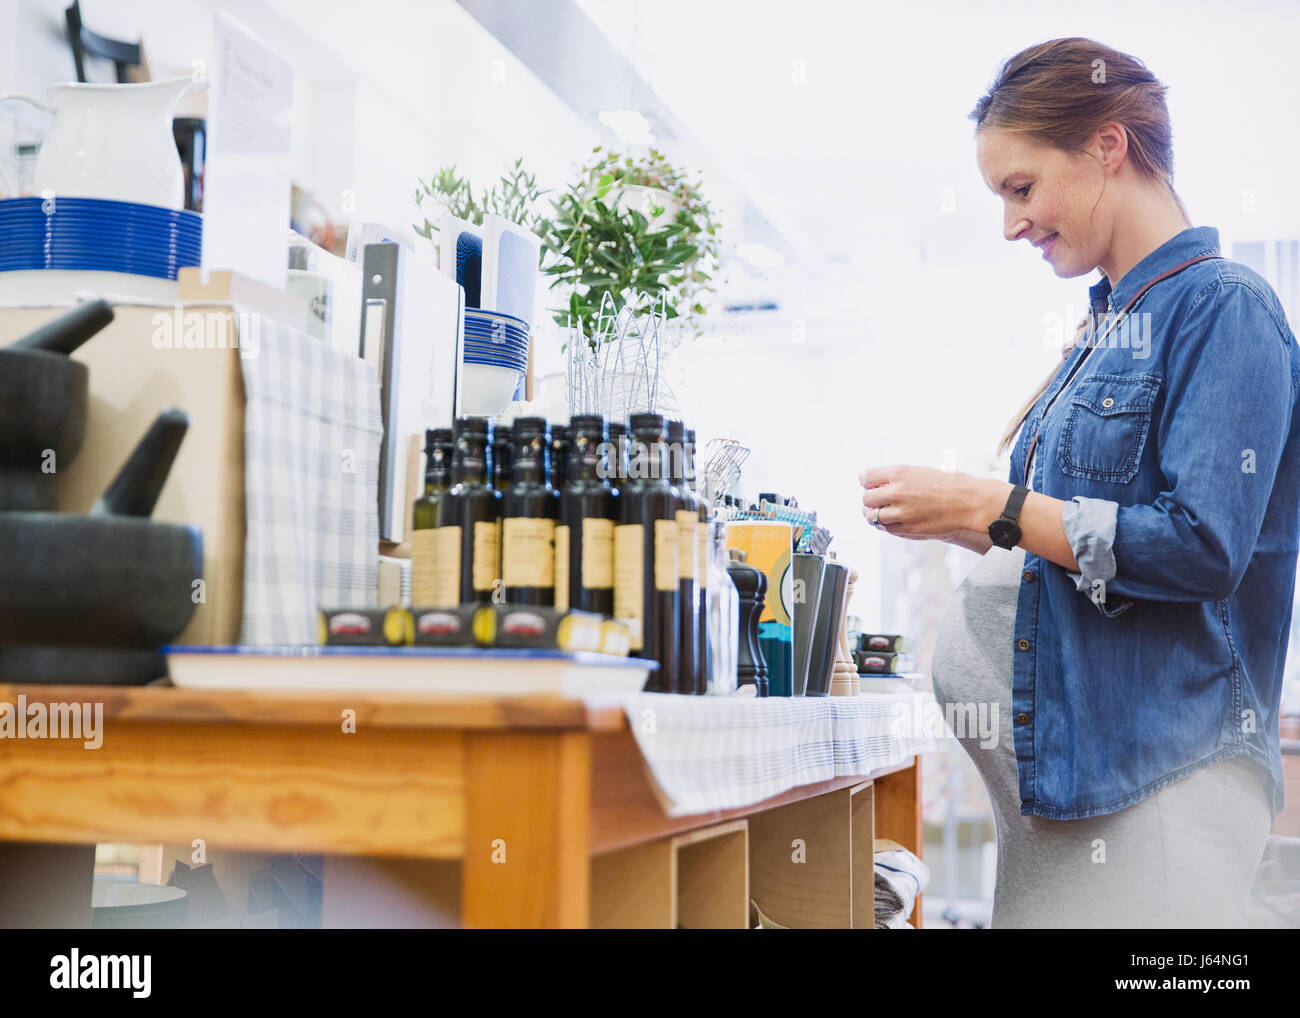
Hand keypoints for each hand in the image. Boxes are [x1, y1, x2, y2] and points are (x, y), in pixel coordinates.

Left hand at [859, 464, 1008, 540]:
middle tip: (877, 500)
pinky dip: (887, 525)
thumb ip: (896, 478)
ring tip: (884, 512)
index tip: (872, 484)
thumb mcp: (919, 471)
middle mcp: (896, 492)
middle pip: (866, 498)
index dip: (867, 481)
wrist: (970, 502)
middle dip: (870, 499)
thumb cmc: (949, 484)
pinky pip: (886, 528)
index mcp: (899, 473)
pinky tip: (896, 520)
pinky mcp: (908, 528)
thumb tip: (877, 484)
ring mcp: (901, 512)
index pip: (865, 477)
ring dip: (875, 514)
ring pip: (872, 517)